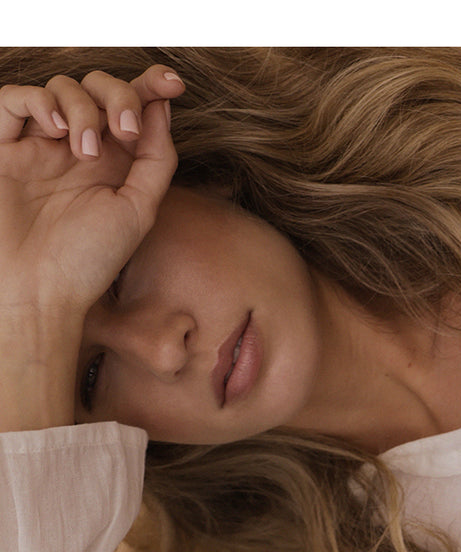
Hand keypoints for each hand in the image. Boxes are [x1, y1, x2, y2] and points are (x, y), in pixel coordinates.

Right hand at [0, 65, 185, 316]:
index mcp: (115, 162)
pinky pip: (13, 99)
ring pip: (61, 87)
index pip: (133, 108)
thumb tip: (162, 107)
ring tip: (87, 150)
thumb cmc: (89, 260)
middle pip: (99, 88)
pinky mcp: (1, 147)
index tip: (173, 82)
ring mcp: (39, 145)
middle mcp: (78, 147)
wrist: (38, 291)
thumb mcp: (138, 210)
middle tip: (125, 133)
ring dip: (82, 108)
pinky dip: (38, 100)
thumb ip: (155, 159)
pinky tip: (55, 129)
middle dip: (119, 96)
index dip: (151, 86)